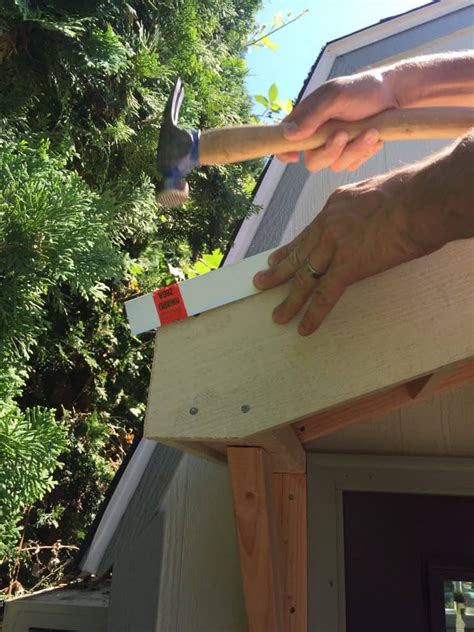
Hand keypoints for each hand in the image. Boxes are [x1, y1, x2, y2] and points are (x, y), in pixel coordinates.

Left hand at [253, 170, 431, 335]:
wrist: (421, 200)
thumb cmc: (411, 193)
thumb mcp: (376, 192)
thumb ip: (362, 208)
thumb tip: (368, 219)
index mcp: (335, 206)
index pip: (307, 233)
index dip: (289, 250)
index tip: (274, 259)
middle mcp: (328, 225)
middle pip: (298, 255)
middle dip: (277, 272)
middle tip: (260, 283)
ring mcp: (335, 246)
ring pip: (306, 278)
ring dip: (290, 300)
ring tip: (277, 315)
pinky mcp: (348, 266)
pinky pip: (326, 295)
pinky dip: (313, 314)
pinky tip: (304, 327)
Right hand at [278, 71, 394, 171]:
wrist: (391, 95)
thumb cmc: (361, 90)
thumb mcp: (334, 96)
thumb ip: (312, 115)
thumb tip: (288, 134)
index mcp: (307, 121)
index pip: (285, 141)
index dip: (285, 152)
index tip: (295, 156)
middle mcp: (318, 138)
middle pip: (313, 162)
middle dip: (330, 152)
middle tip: (344, 135)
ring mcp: (335, 148)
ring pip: (336, 165)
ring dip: (355, 149)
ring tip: (371, 131)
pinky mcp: (352, 155)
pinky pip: (352, 165)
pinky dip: (365, 152)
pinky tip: (374, 136)